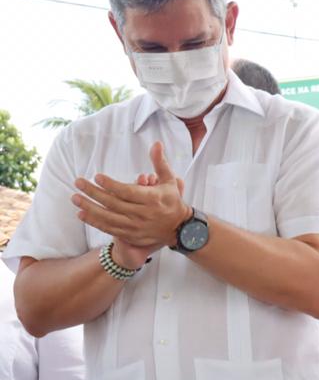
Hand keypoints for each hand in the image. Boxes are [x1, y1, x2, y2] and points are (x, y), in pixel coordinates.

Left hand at [72, 141, 189, 249]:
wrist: (181, 229)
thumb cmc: (172, 201)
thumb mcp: (170, 180)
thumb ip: (160, 162)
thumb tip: (156, 144)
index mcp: (152, 199)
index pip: (127, 191)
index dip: (111, 185)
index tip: (97, 177)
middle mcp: (144, 214)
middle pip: (114, 203)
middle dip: (94, 193)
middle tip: (78, 183)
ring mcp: (137, 227)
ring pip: (109, 218)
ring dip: (90, 208)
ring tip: (75, 198)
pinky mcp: (133, 236)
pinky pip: (110, 229)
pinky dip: (95, 222)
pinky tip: (82, 214)